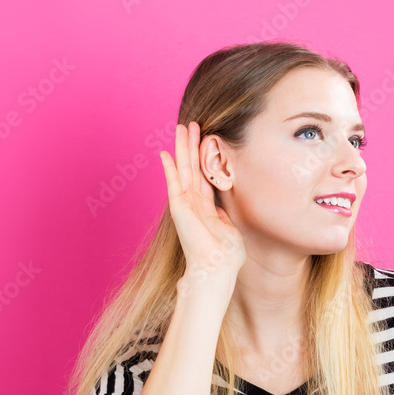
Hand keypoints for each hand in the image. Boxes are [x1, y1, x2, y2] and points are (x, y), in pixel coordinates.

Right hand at [160, 122, 245, 295]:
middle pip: (193, 168)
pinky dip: (169, 168)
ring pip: (184, 169)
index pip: (204, 178)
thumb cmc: (225, 257)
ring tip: (182, 127)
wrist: (216, 270)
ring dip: (183, 148)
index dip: (204, 159)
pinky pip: (174, 182)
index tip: (204, 141)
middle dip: (192, 145)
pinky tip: (164, 153)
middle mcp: (194, 203)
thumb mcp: (229, 231)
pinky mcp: (179, 207)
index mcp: (206, 209)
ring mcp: (185, 204)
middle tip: (191, 124)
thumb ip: (223, 217)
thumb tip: (220, 208)